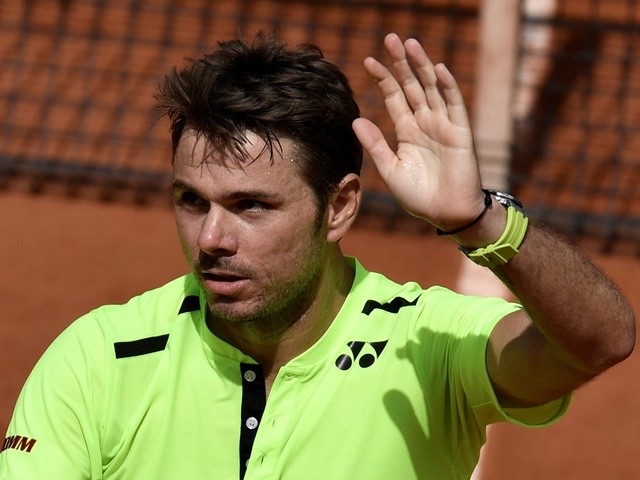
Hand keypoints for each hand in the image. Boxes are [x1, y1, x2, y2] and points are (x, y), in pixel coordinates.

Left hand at [352, 33, 485, 231]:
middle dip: (401, 64)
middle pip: (412, 86)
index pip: (394, 97)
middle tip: (390, 39)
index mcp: (407, 131)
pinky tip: (437, 69)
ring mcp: (443, 125)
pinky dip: (447, 87)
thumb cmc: (418, 195)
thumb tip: (356, 120)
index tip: (368, 61)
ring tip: (410, 44)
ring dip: (422, 66)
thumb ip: (375, 145)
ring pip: (432, 88)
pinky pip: (454, 105)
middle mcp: (424, 123)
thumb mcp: (390, 169)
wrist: (445, 213)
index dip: (382, 79)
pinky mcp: (460, 133)